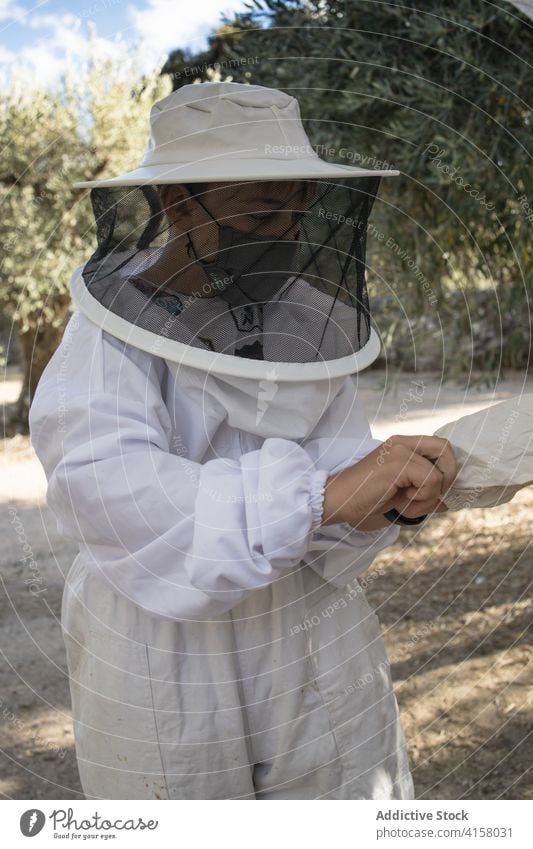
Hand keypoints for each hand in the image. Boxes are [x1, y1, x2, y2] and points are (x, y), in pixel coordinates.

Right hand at [322, 434, 456, 527]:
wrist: (338, 500)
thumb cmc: (365, 498)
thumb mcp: (401, 495)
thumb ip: (424, 494)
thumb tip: (446, 503)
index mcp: (403, 445)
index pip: (440, 447)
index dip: (446, 470)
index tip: (434, 492)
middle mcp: (403, 442)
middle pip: (446, 448)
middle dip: (447, 477)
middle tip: (429, 495)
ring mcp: (400, 450)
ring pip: (440, 471)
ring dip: (431, 494)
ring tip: (410, 502)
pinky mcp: (398, 463)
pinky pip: (430, 480)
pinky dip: (423, 498)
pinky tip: (405, 502)